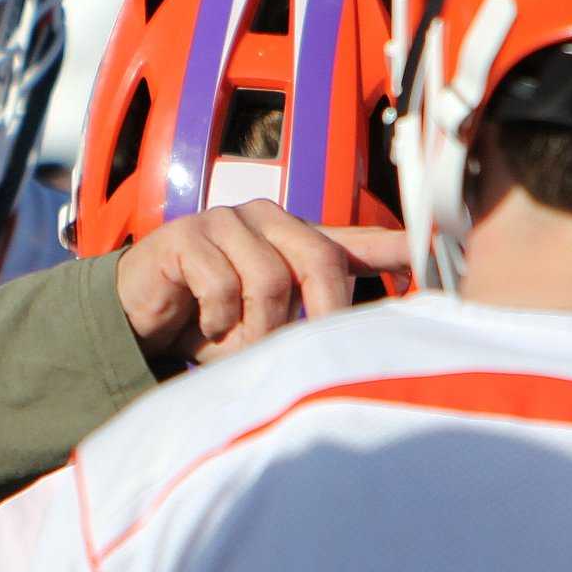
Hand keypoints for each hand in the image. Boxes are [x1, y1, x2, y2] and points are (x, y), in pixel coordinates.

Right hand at [114, 200, 408, 363]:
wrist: (136, 316)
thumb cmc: (208, 319)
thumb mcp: (266, 323)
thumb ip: (307, 319)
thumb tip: (361, 342)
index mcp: (293, 237)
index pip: (355, 241)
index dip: (398, 248)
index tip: (435, 257)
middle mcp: (266, 219)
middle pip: (318, 259)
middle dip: (318, 313)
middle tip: (305, 352)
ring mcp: (225, 222)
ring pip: (269, 278)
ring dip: (254, 327)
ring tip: (234, 343)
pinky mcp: (186, 235)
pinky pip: (221, 283)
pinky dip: (216, 319)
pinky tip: (202, 326)